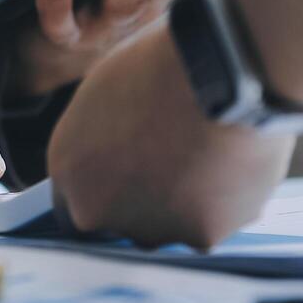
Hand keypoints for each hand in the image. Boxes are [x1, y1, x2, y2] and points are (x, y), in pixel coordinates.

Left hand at [46, 16, 294, 248]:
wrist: (221, 74)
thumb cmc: (166, 65)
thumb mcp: (107, 90)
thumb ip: (103, 133)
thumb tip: (117, 142)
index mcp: (67, 167)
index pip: (76, 198)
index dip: (108, 183)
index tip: (133, 169)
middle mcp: (97, 209)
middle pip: (122, 219)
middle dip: (147, 197)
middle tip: (179, 158)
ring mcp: (147, 229)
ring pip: (170, 226)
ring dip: (187, 202)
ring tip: (212, 153)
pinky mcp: (199, 238)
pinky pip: (214, 224)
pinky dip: (226, 202)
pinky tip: (235, 164)